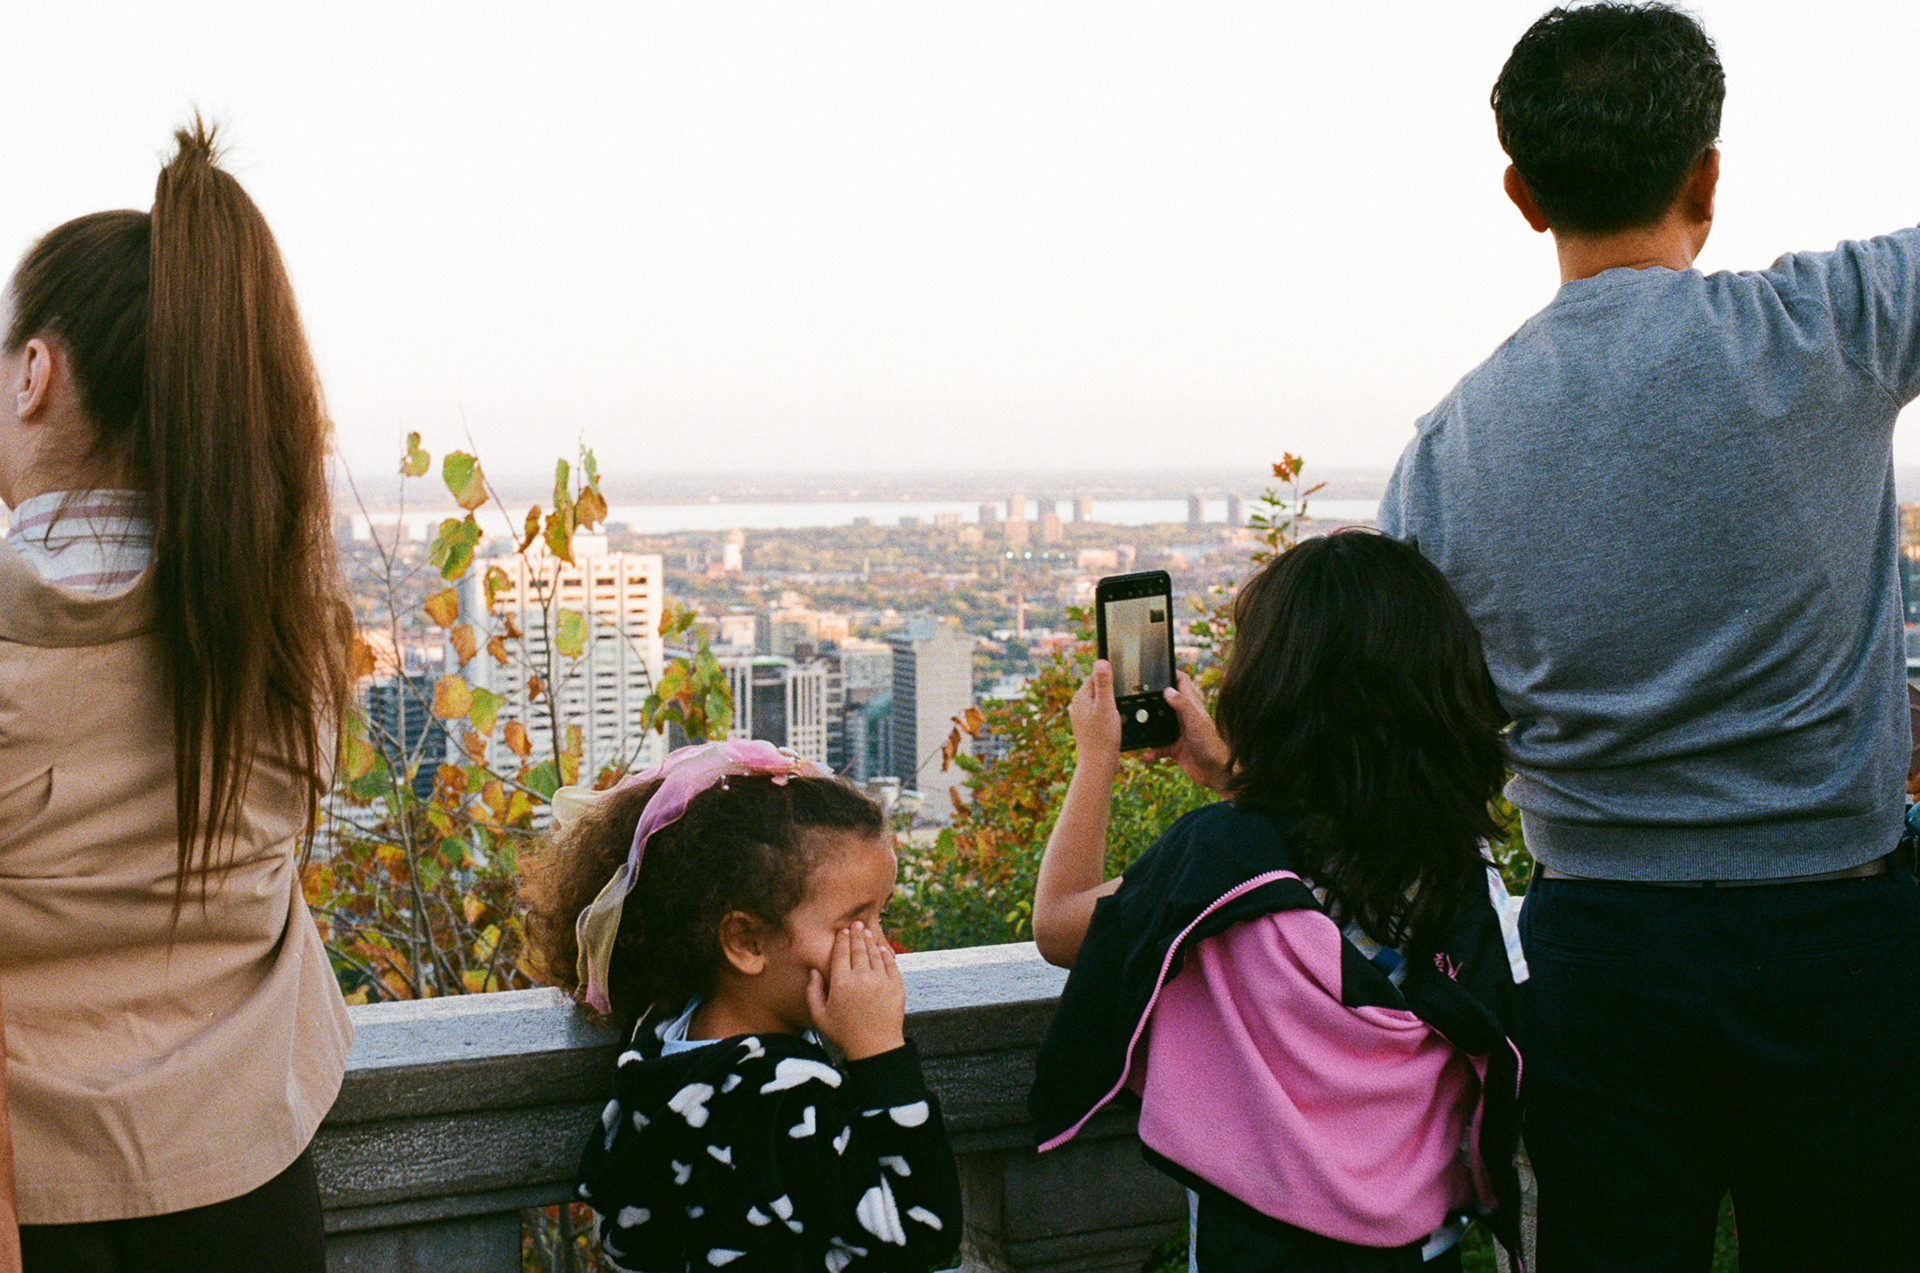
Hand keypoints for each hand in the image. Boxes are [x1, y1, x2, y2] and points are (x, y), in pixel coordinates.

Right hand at [806, 922, 905, 1060]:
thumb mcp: (820, 1016)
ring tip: (867, 932)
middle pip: (858, 949)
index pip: (841, 954)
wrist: (875, 1048)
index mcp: (841, 983)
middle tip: (857, 924)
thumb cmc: (845, 1034)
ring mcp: (881, 981)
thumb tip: (814, 971)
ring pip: (875, 954)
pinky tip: (882, 948)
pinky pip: (891, 964)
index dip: (842, 940)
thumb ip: (813, 992)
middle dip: (857, 934)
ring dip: (870, 941)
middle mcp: (861, 978)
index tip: (842, 932)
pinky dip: (886, 954)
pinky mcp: (896, 986)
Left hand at [1069, 661, 1122, 772]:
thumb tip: (1100, 661)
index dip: (1111, 679)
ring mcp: (1082, 717)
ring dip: (1112, 706)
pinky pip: (1101, 714)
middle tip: (1123, 702)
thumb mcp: (1106, 706)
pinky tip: (1117, 724)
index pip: (1096, 676)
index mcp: (1080, 697)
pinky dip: (1110, 716)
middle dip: (1112, 693)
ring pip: (1101, 703)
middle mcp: (1077, 705)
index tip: (1124, 684)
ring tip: (1120, 716)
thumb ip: (1104, 684)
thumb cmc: (1103, 736)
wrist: (1098, 764)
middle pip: (1099, 689)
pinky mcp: (1088, 727)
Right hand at [1143, 670, 1231, 791]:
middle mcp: (1183, 717)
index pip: (1182, 682)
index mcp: (1191, 706)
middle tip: (1134, 699)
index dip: (1171, 673)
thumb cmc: (1212, 745)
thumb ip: (1182, 705)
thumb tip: (1167, 690)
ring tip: (1134, 729)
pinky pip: (1158, 747)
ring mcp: (1178, 733)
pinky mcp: (1174, 748)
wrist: (1217, 773)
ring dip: (1147, 730)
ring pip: (1157, 726)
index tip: (1156, 669)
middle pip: (1164, 702)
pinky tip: (1147, 756)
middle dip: (1150, 702)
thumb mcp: (1196, 722)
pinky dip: (1151, 752)